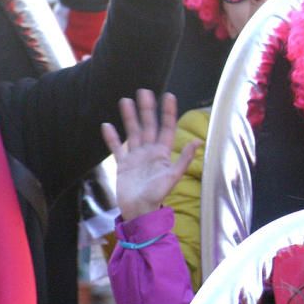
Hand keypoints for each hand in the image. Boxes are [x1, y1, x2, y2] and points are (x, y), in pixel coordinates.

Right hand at [102, 90, 200, 221]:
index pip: (167, 128)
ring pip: (133, 132)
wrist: (139, 212)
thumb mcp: (172, 177)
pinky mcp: (123, 165)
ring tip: (125, 100)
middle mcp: (150, 152)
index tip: (168, 96)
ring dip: (129, 117)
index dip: (168, 112)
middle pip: (148, 126)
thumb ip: (183, 159)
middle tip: (144, 91)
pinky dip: (111, 138)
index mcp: (163, 153)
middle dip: (147, 109)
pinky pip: (116, 148)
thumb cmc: (157, 196)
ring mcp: (136, 157)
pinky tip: (106, 125)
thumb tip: (197, 142)